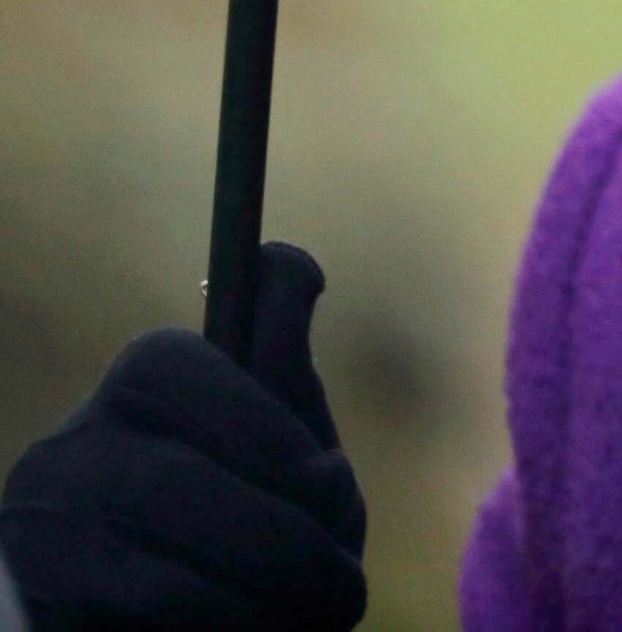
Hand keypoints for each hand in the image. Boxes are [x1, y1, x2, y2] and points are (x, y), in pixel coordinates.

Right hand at [0, 243, 366, 630]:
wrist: (169, 613)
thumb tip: (290, 259)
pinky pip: (156, 622)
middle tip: (343, 584)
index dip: (265, 429)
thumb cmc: (243, 501)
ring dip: (266, 600)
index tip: (326, 480)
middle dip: (282, 542)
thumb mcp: (274, 424)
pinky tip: (258, 628)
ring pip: (167, 574)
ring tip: (313, 611)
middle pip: (172, 486)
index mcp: (134, 387)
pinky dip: (232, 630)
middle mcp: (65, 454)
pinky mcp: (55, 607)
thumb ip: (279, 350)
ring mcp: (46, 538)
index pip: (173, 364)